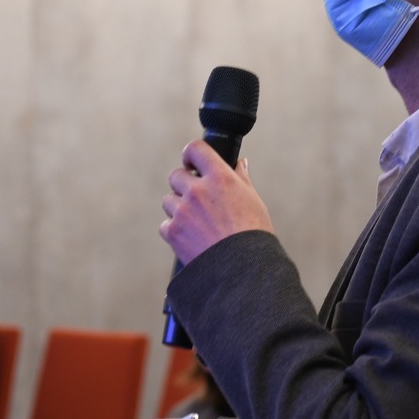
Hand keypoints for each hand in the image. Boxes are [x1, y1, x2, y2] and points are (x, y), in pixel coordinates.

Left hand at [160, 142, 274, 264]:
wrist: (243, 270)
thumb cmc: (253, 234)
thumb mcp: (253, 201)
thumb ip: (241, 179)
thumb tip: (240, 164)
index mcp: (220, 177)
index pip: (196, 149)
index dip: (191, 154)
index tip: (192, 162)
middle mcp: (198, 190)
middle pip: (176, 175)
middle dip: (184, 185)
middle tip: (196, 198)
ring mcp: (183, 211)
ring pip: (168, 200)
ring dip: (179, 208)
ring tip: (197, 223)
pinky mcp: (173, 231)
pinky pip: (165, 224)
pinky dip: (175, 230)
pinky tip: (191, 238)